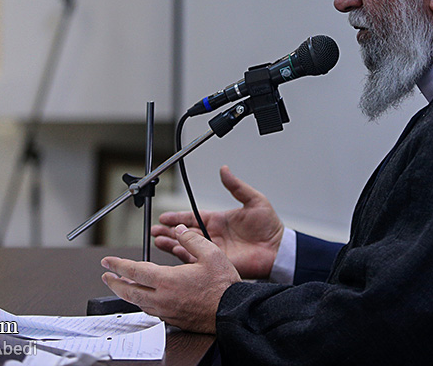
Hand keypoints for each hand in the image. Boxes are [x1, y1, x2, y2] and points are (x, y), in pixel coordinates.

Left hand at [102, 224, 239, 333]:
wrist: (232, 312)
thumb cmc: (224, 287)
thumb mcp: (211, 254)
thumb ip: (192, 240)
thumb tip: (180, 230)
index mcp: (167, 280)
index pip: (134, 271)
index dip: (117, 265)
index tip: (108, 261)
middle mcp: (162, 298)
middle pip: (128, 291)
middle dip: (114, 283)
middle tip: (106, 277)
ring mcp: (166, 311)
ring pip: (138, 303)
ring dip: (126, 293)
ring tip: (122, 286)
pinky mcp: (173, 319)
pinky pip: (150, 310)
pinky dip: (142, 302)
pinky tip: (145, 298)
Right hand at [152, 165, 283, 279]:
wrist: (278, 248)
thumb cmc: (269, 226)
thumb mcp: (254, 200)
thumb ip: (236, 187)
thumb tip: (225, 170)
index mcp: (219, 220)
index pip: (192, 217)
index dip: (177, 217)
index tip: (163, 216)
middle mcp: (214, 235)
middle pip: (185, 232)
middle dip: (168, 231)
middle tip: (154, 230)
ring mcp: (215, 250)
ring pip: (187, 246)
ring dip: (172, 243)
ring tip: (157, 241)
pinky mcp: (218, 263)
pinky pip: (198, 260)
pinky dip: (185, 256)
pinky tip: (174, 251)